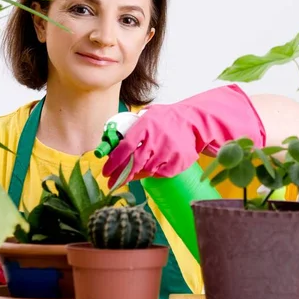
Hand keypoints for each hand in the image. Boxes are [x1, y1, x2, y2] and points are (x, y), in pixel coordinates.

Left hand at [102, 84, 265, 187]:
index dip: (113, 162)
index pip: (125, 147)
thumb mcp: (147, 116)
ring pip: (147, 170)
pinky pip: (161, 173)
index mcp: (145, 126)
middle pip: (134, 162)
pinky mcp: (179, 160)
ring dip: (137, 174)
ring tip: (131, 173)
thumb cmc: (165, 120)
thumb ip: (131, 128)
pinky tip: (152, 169)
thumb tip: (110, 143)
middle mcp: (157, 138)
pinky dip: (154, 173)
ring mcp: (169, 150)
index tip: (106, 171)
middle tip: (112, 182)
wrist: (192, 121)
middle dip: (120, 175)